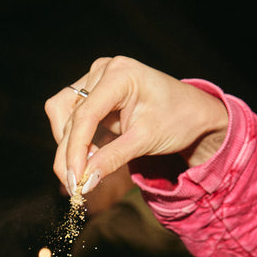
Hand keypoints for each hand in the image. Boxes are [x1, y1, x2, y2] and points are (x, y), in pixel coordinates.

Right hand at [44, 55, 228, 197]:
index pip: (85, 114)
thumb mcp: (146, 140)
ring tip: (87, 169)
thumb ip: (112, 159)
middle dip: (69, 152)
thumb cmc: (178, 119)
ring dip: (69, 145)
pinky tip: (91, 158)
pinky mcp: (93, 92)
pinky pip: (71, 116)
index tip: (75, 180)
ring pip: (63, 114)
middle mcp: (104, 70)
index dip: (75, 150)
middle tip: (76, 185)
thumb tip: (83, 182)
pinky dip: (76, 140)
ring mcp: (96, 79)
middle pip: (70, 115)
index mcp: (121, 74)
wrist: (193, 113)